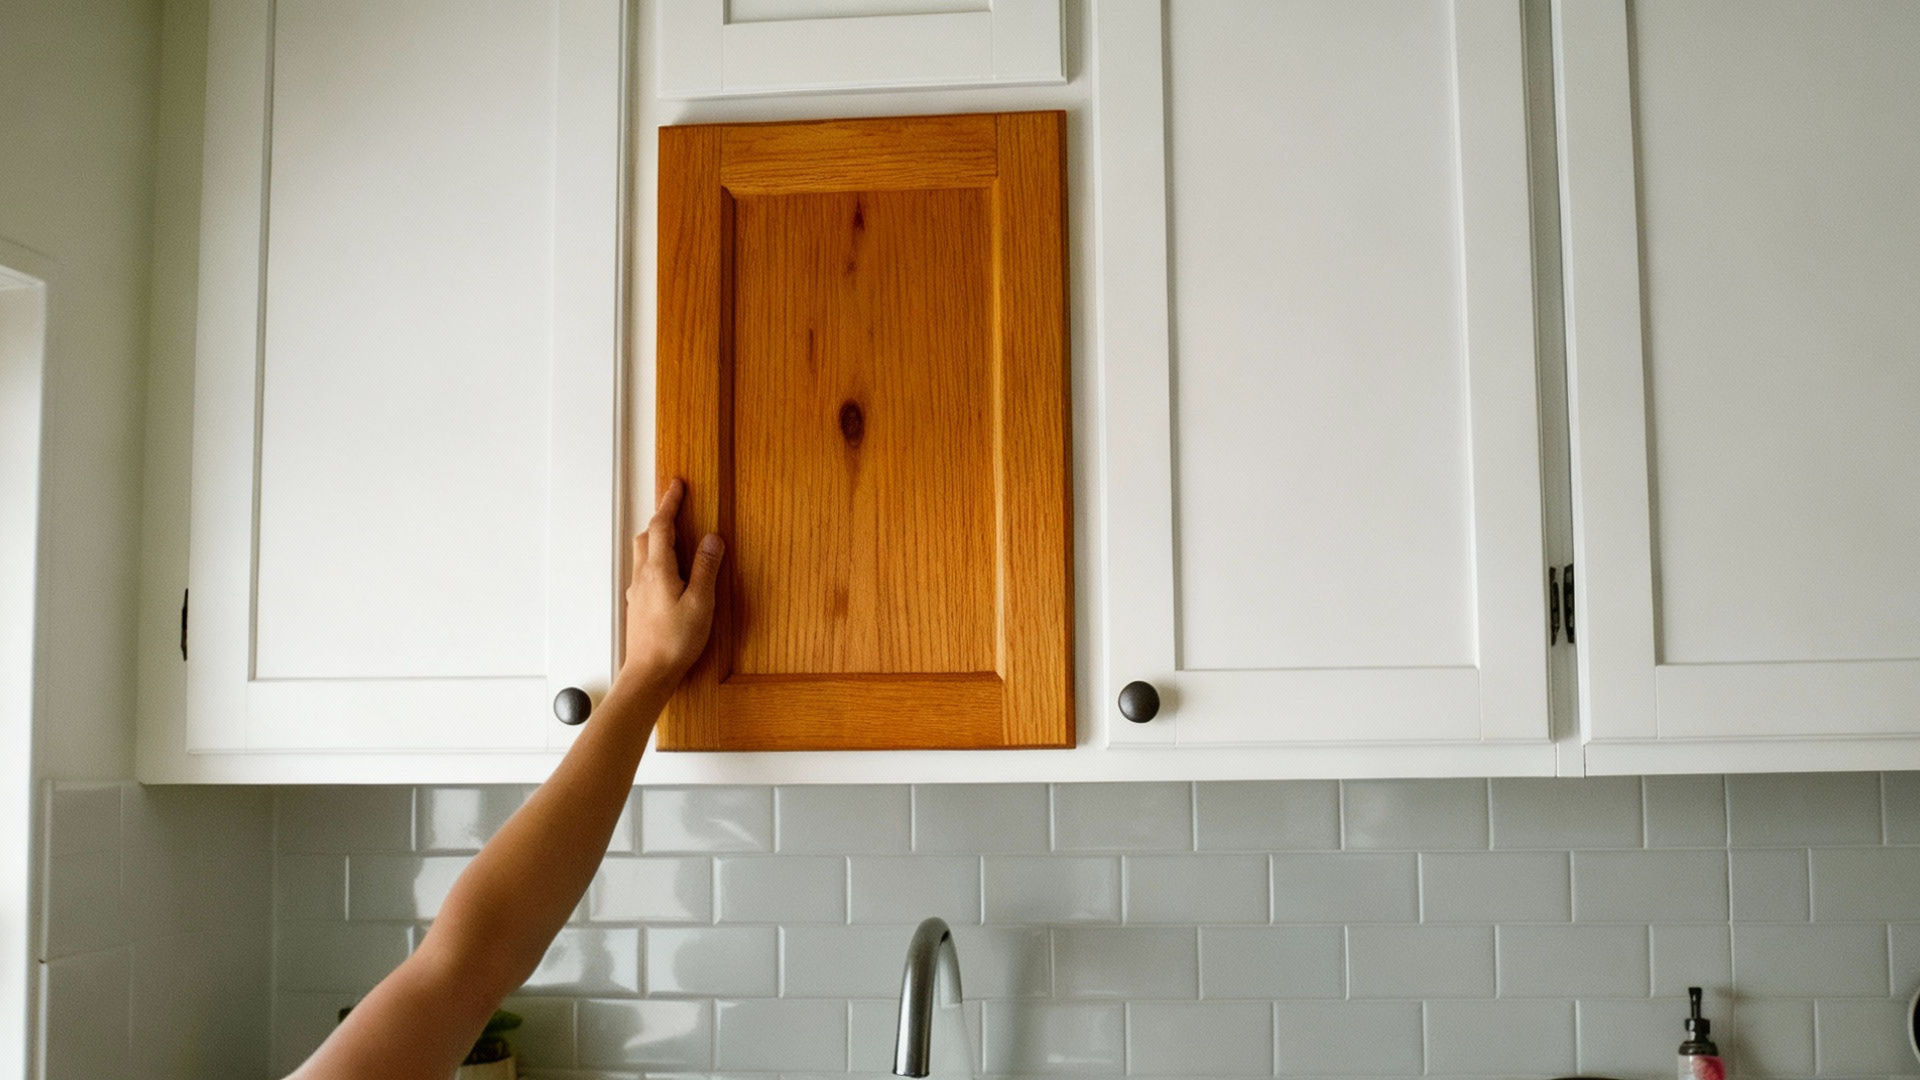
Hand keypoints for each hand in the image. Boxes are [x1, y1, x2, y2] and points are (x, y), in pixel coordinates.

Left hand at [617, 479, 722, 687]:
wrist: (649, 674)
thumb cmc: (674, 642)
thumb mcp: (700, 603)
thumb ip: (707, 568)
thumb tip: (712, 539)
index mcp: (658, 570)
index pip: (662, 526)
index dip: (670, 503)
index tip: (677, 485)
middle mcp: (644, 577)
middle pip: (646, 536)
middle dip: (661, 518)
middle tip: (675, 506)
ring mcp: (639, 592)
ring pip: (643, 554)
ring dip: (656, 538)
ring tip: (674, 535)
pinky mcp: (639, 606)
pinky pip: (645, 572)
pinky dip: (656, 560)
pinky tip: (669, 572)